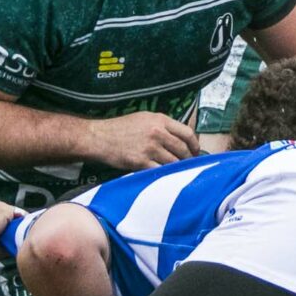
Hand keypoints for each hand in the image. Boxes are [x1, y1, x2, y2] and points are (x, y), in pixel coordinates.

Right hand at [82, 112, 199, 173]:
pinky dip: (165, 176)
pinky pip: (160, 171)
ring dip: (178, 169)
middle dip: (188, 159)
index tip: (195, 151)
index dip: (194, 144)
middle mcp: (157, 133)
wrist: (99, 137)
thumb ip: (162, 125)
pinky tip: (166, 178)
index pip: (187, 132)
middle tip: (189, 165)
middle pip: (182, 149)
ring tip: (179, 173)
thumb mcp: (143, 118)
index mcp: (159, 120)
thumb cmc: (120, 128)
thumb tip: (180, 138)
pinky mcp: (141, 162)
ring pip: (174, 162)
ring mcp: (150, 148)